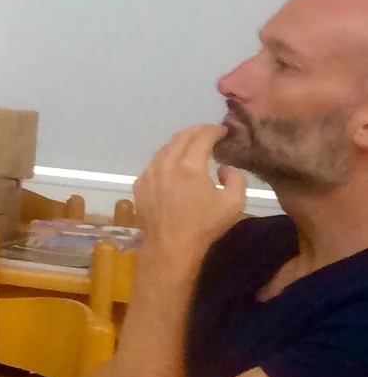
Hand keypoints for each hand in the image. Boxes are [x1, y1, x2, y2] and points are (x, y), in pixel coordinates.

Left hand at [133, 127, 247, 272]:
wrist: (170, 246)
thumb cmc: (204, 225)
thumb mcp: (234, 202)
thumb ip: (235, 177)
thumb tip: (223, 167)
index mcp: (189, 166)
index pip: (202, 136)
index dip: (214, 130)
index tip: (223, 130)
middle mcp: (166, 164)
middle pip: (181, 137)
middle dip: (197, 131)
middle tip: (209, 133)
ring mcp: (149, 173)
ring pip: (165, 149)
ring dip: (180, 144)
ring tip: (193, 147)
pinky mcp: (139, 185)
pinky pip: (154, 164)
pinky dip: (167, 158)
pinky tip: (174, 165)